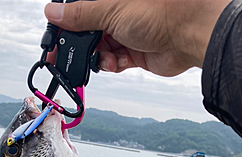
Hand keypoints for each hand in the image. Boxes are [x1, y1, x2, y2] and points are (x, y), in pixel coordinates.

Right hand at [44, 0, 230, 76]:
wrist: (188, 35)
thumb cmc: (160, 11)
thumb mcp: (111, 10)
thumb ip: (81, 14)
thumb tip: (53, 12)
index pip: (81, 7)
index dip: (66, 21)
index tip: (55, 35)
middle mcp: (118, 11)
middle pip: (88, 29)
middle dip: (79, 44)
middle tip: (65, 57)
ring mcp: (126, 31)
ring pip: (100, 47)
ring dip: (97, 56)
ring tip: (102, 58)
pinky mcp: (134, 51)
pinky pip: (113, 60)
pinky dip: (110, 64)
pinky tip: (114, 62)